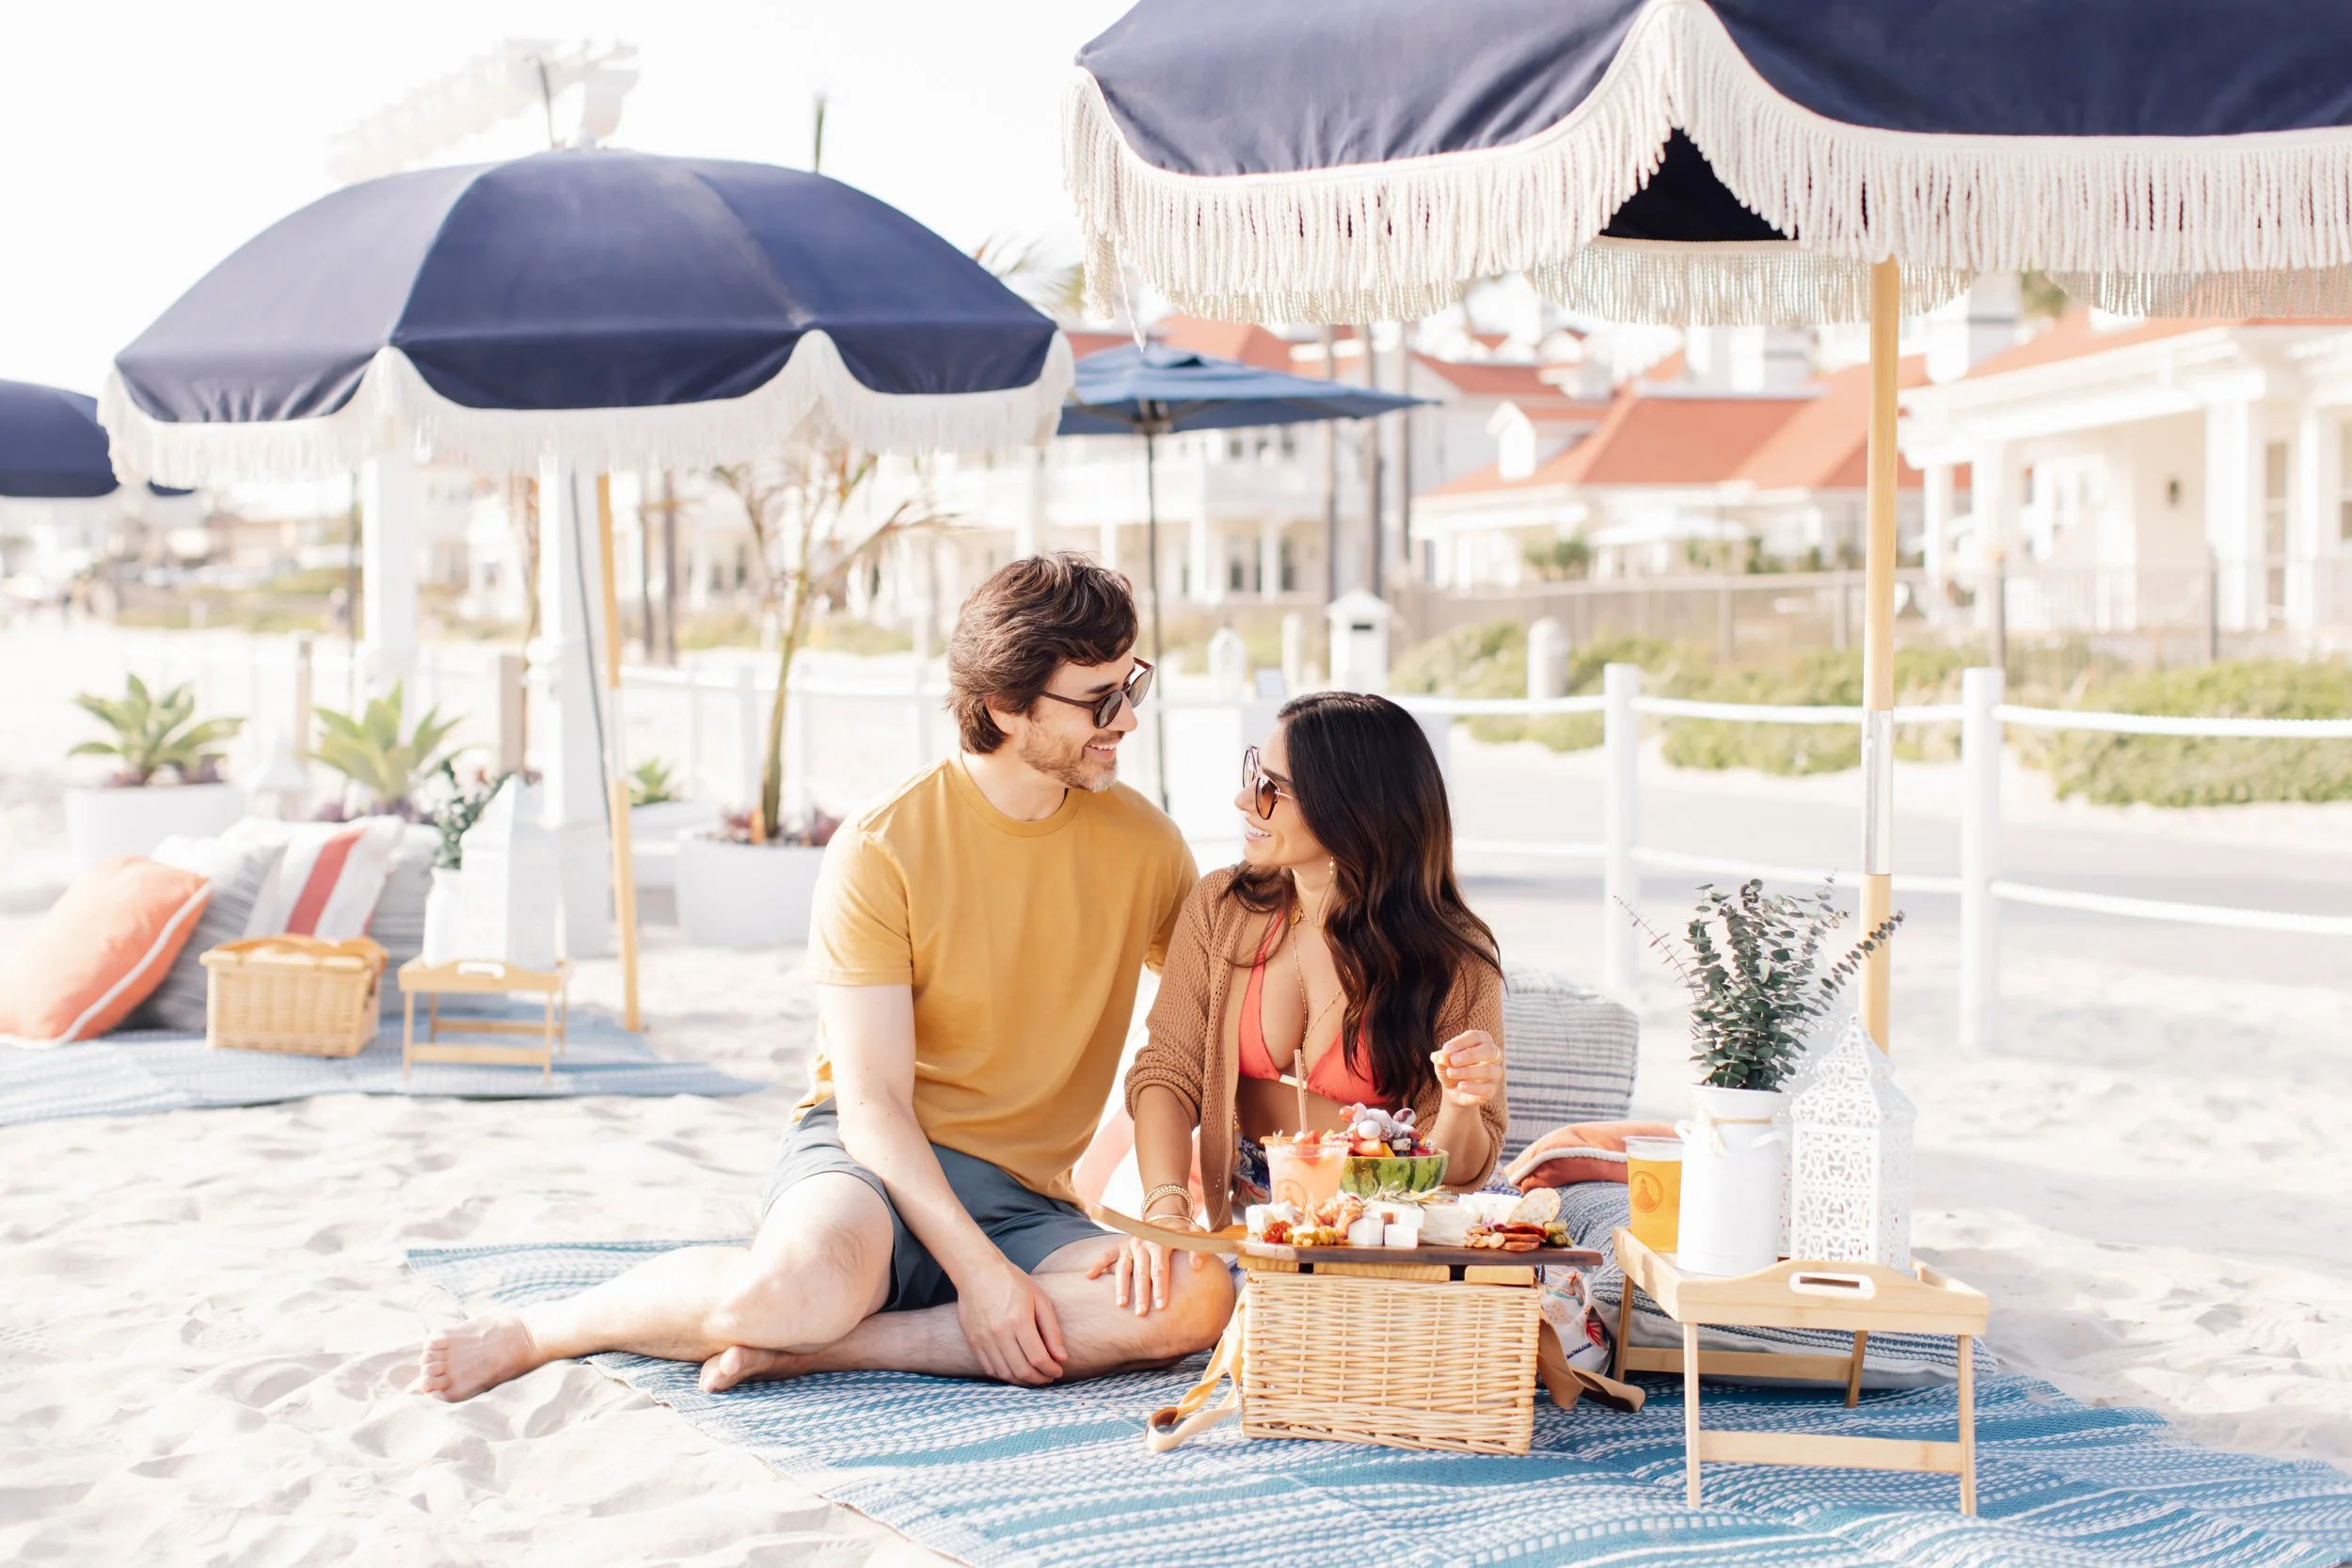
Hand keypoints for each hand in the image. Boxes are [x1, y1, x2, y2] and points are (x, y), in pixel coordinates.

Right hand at [954, 1256, 1067, 1384]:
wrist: (978, 1272)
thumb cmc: (1012, 1282)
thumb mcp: (1040, 1299)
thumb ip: (1052, 1330)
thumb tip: (1061, 1357)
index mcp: (1019, 1320)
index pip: (1038, 1358)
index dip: (1051, 1369)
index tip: (1058, 1371)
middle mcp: (999, 1333)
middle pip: (1022, 1370)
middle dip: (1039, 1379)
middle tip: (1048, 1377)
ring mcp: (983, 1339)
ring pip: (1005, 1373)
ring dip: (1023, 1381)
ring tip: (1034, 1376)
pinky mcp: (973, 1342)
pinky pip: (989, 1369)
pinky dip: (1005, 1375)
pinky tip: (1015, 1371)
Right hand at [1086, 1212, 1206, 1316]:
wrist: (1165, 1217)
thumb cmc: (1182, 1232)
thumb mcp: (1195, 1235)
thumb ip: (1199, 1248)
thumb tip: (1197, 1265)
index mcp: (1161, 1242)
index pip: (1160, 1269)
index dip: (1161, 1287)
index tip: (1161, 1306)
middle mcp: (1143, 1243)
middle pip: (1141, 1272)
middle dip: (1141, 1293)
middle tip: (1141, 1313)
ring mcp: (1130, 1244)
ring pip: (1123, 1267)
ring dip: (1121, 1286)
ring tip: (1120, 1304)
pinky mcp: (1120, 1244)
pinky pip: (1106, 1254)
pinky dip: (1098, 1264)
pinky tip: (1089, 1276)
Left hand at [1432, 1028, 1501, 1108]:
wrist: (1455, 1090)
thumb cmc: (1452, 1067)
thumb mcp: (1443, 1061)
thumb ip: (1442, 1057)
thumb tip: (1441, 1056)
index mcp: (1482, 1041)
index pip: (1476, 1037)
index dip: (1461, 1042)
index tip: (1446, 1050)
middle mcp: (1494, 1055)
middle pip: (1489, 1050)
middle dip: (1470, 1055)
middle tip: (1453, 1060)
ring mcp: (1495, 1073)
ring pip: (1488, 1070)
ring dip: (1468, 1071)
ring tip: (1450, 1073)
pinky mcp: (1492, 1090)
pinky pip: (1487, 1088)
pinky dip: (1473, 1087)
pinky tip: (1460, 1086)